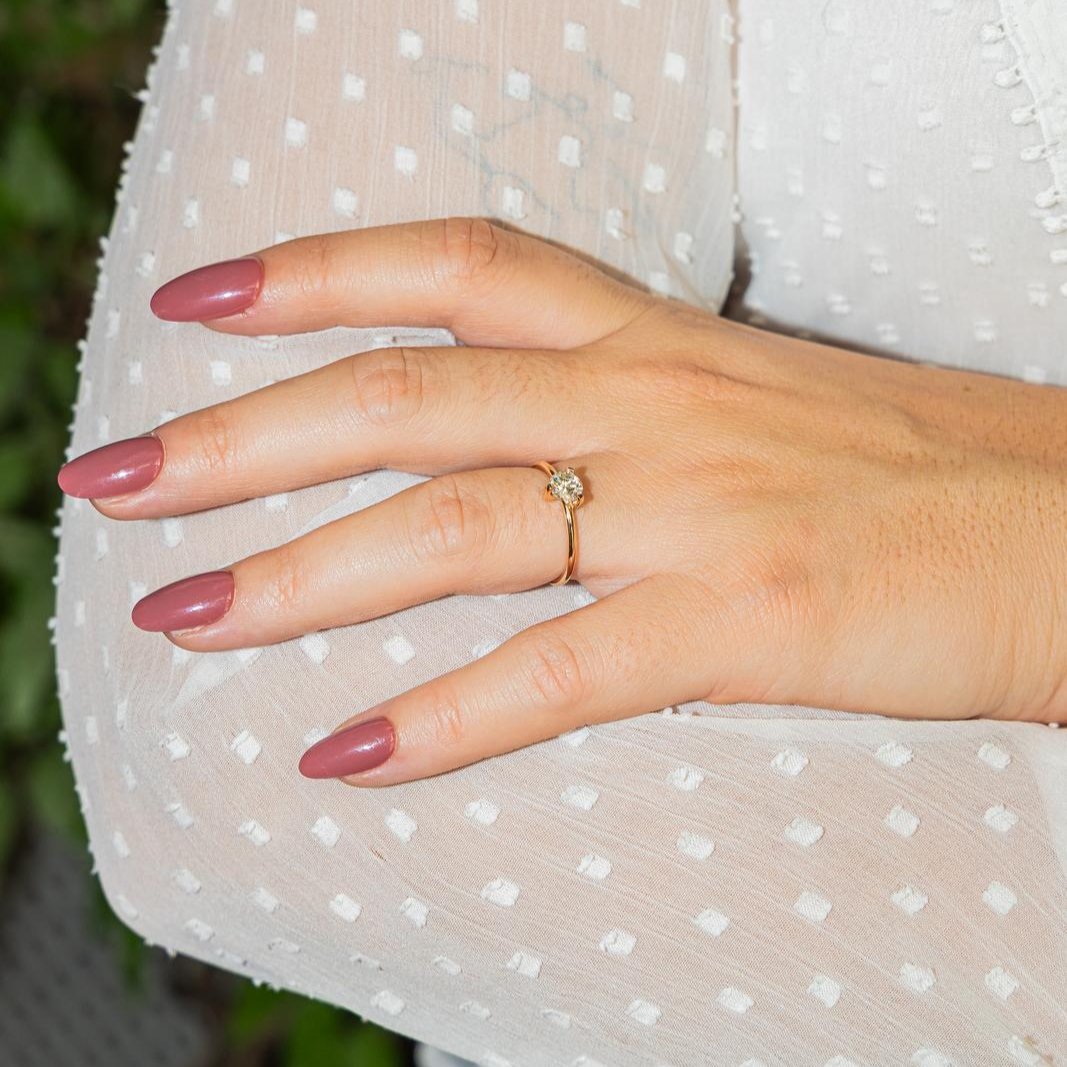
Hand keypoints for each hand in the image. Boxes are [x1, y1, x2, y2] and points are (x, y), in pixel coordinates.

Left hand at [57, 217, 1066, 786]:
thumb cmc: (916, 468)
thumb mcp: (753, 399)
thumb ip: (632, 408)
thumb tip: (526, 449)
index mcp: (659, 340)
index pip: (456, 265)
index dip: (317, 268)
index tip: (200, 298)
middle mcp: (657, 401)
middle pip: (408, 395)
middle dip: (242, 438)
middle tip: (113, 480)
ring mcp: (698, 507)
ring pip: (456, 526)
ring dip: (300, 578)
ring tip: (184, 621)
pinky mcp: (745, 617)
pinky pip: (560, 670)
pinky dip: (445, 719)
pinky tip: (347, 756)